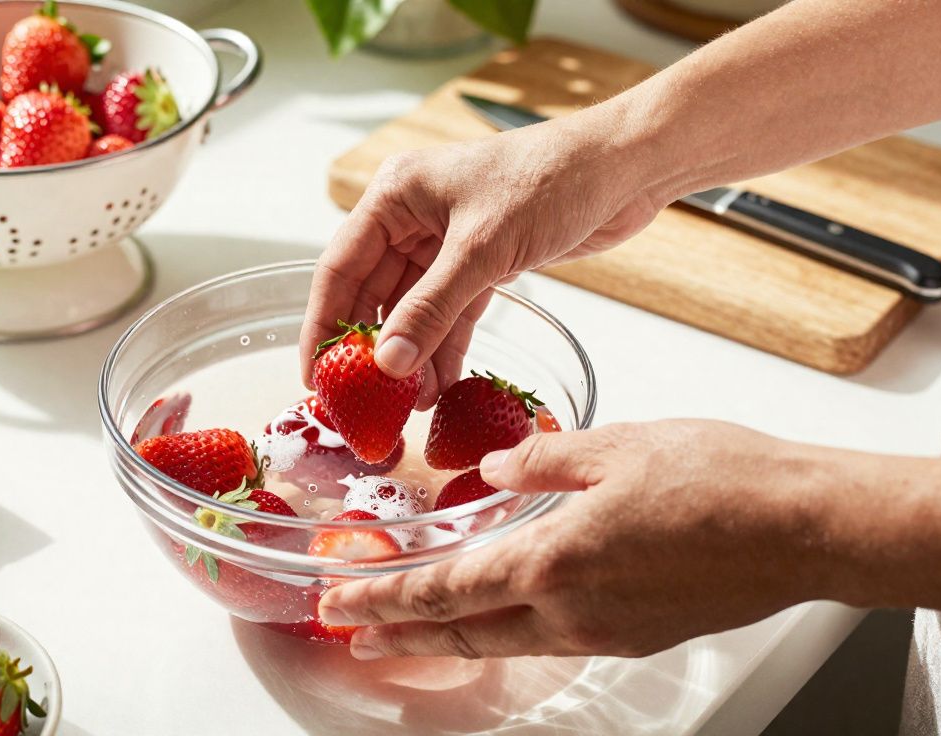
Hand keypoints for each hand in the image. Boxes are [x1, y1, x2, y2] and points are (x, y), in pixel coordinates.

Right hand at [301, 111, 663, 406]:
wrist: (625, 167)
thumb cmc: (552, 180)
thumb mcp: (481, 249)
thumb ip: (430, 309)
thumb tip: (387, 365)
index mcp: (395, 195)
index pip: (340, 267)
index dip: (324, 325)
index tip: (315, 376)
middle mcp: (413, 216)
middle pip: (373, 292)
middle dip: (370, 348)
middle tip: (361, 403)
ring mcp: (448, 240)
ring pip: (413, 308)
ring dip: (411, 356)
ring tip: (407, 407)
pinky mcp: (483, 261)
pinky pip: (451, 313)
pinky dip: (445, 348)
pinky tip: (440, 386)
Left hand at [318, 420, 846, 658]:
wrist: (804, 527)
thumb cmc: (719, 480)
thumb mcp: (614, 446)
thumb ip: (540, 458)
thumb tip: (494, 467)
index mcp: (552, 560)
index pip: (442, 590)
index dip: (384, 599)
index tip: (340, 604)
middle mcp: (570, 611)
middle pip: (463, 634)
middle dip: (400, 633)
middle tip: (353, 633)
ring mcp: (604, 633)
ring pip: (505, 644)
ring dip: (450, 639)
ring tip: (411, 634)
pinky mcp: (636, 635)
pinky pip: (551, 640)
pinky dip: (507, 632)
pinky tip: (503, 615)